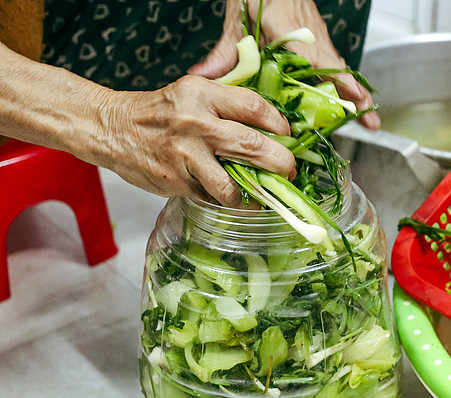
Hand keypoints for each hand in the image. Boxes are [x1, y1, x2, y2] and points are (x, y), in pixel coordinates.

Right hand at [95, 75, 293, 206]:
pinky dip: (230, 202)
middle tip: (289, 171)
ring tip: (264, 195)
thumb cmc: (160, 112)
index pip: (255, 108)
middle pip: (252, 146)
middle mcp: (195, 123)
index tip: (288, 137)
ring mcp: (184, 156)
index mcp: (202, 94)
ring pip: (232, 186)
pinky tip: (236, 199)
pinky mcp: (176, 182)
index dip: (280, 126)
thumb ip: (228, 104)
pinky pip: (213, 198)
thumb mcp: (193, 92)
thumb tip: (274, 126)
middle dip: (280, 163)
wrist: (111, 128)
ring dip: (254, 195)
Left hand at [189, 0, 379, 129]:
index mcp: (290, 33)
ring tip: (366, 117)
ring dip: (354, 92)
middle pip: (339, 71)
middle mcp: (311, 37)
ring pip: (339, 68)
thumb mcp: (237, 21)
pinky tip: (347, 99)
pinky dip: (343, 82)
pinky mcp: (317, 38)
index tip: (354, 100)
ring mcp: (317, 37)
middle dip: (356, 97)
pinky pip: (333, 64)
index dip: (339, 82)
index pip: (320, 61)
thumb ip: (224, 53)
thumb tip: (202, 78)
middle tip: (370, 123)